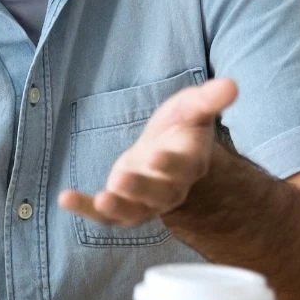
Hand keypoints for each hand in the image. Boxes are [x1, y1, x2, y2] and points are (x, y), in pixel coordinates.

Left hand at [58, 78, 238, 227]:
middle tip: (123, 179)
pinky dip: (86, 208)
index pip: (182, 167)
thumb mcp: (192, 108)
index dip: (171, 164)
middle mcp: (169, 188)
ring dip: (116, 207)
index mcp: (188, 164)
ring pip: (133, 210)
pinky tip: (65, 198)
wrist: (166, 151)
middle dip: (141, 188)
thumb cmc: (180, 127)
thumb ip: (209, 99)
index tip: (158, 156)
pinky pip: (104, 214)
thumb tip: (233, 84)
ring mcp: (145, 202)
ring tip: (101, 200)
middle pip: (157, 193)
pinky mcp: (122, 206)